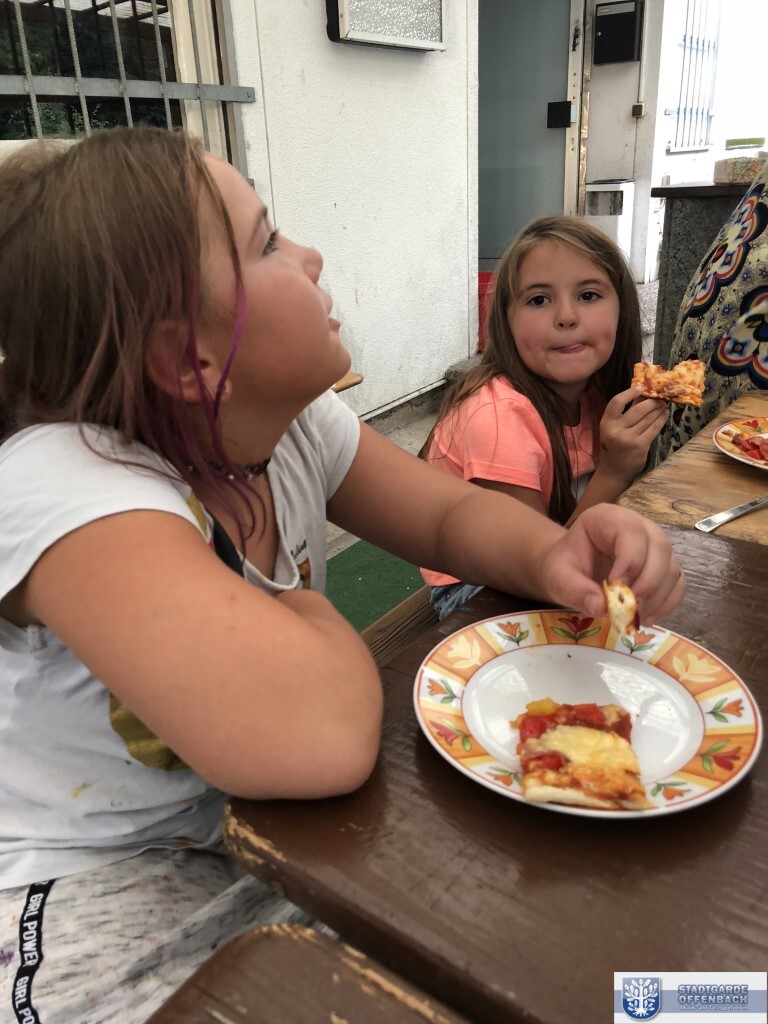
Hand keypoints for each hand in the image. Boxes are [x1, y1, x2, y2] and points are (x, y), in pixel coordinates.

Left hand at [537, 504, 684, 625]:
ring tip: (636, 617)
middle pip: (660, 547)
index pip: (631, 532)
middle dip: (648, 582)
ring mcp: (654, 545)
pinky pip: (676, 583)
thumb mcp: (558, 576)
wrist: (570, 570)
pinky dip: (667, 603)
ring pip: (671, 566)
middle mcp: (638, 525)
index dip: (629, 563)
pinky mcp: (663, 565)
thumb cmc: (564, 566)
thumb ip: (574, 589)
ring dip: (658, 597)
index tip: (615, 590)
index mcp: (608, 517)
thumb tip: (600, 607)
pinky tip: (647, 618)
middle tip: (631, 608)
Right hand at [598, 387, 668, 482]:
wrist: (614, 471)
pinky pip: (654, 428)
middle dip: (652, 401)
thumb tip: (642, 395)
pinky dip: (661, 419)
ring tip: (663, 405)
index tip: (641, 388)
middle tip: (659, 398)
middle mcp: (616, 430)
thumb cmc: (613, 447)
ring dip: (659, 409)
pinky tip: (664, 415)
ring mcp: (629, 438)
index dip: (630, 392)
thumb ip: (624, 413)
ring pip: (649, 418)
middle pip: (638, 409)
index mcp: (606, 423)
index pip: (616, 402)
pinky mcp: (640, 446)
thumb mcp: (613, 429)